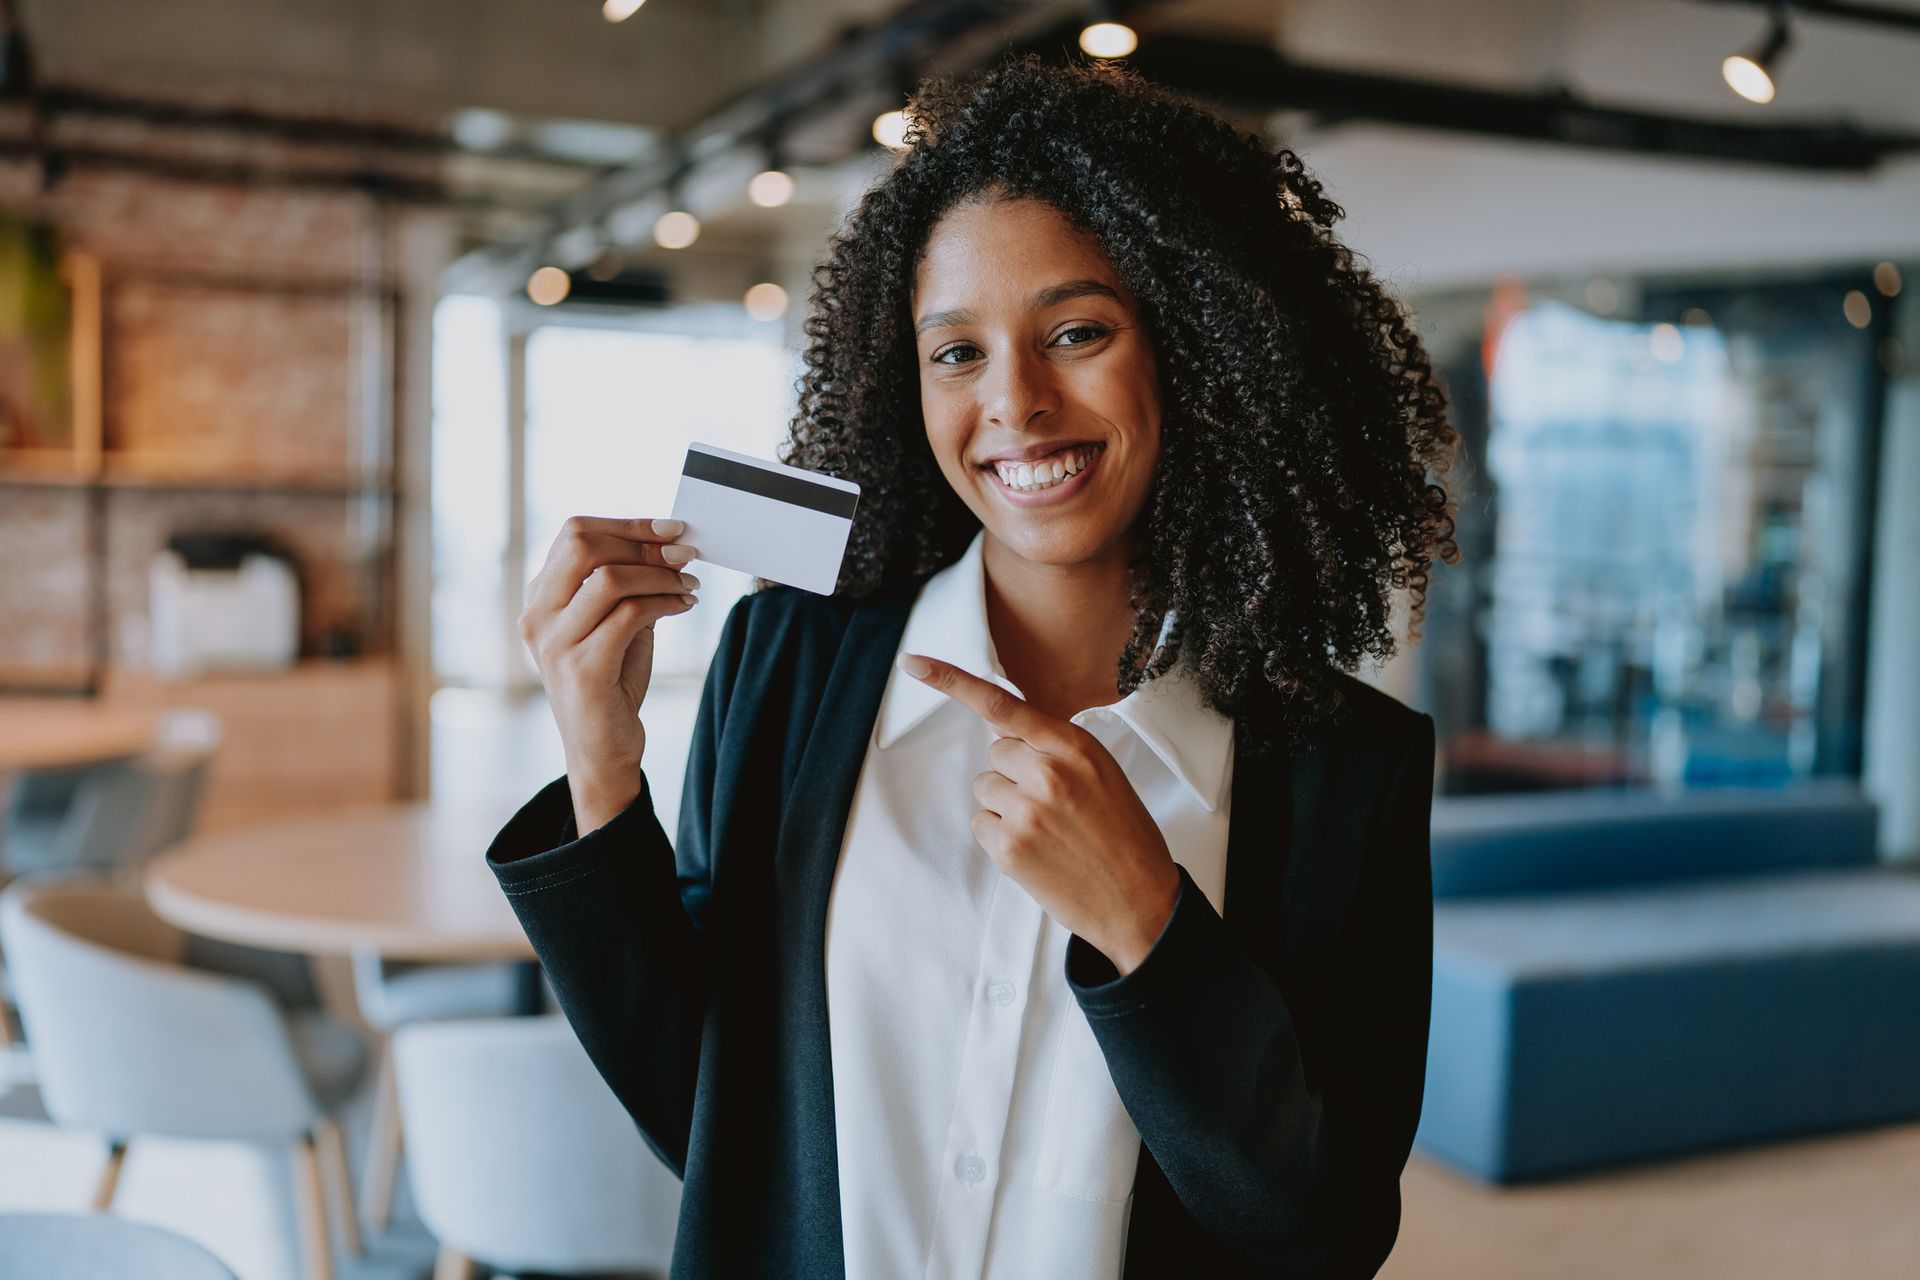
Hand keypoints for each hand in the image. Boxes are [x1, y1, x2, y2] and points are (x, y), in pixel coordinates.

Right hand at [520, 516, 700, 831]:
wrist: (602, 750)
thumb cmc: (611, 683)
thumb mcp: (616, 623)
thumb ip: (629, 585)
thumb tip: (669, 544)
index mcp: (540, 598)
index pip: (575, 533)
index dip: (628, 524)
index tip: (671, 529)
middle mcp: (537, 616)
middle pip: (584, 544)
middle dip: (644, 542)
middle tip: (684, 553)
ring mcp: (555, 644)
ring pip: (610, 578)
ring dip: (660, 575)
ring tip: (688, 586)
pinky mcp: (581, 670)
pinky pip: (628, 615)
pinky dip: (664, 602)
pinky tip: (684, 606)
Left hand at [900, 653, 1180, 974]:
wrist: (1139, 900)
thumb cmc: (1124, 834)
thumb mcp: (1102, 773)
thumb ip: (1055, 746)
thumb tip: (1002, 724)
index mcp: (1075, 747)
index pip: (1002, 704)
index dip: (951, 681)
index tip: (913, 664)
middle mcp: (1048, 772)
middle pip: (996, 752)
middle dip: (1014, 773)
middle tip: (1053, 804)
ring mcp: (1026, 811)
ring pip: (985, 788)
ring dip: (1006, 806)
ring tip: (1048, 830)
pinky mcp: (1009, 848)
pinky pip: (982, 824)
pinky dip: (1001, 838)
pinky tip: (1037, 852)